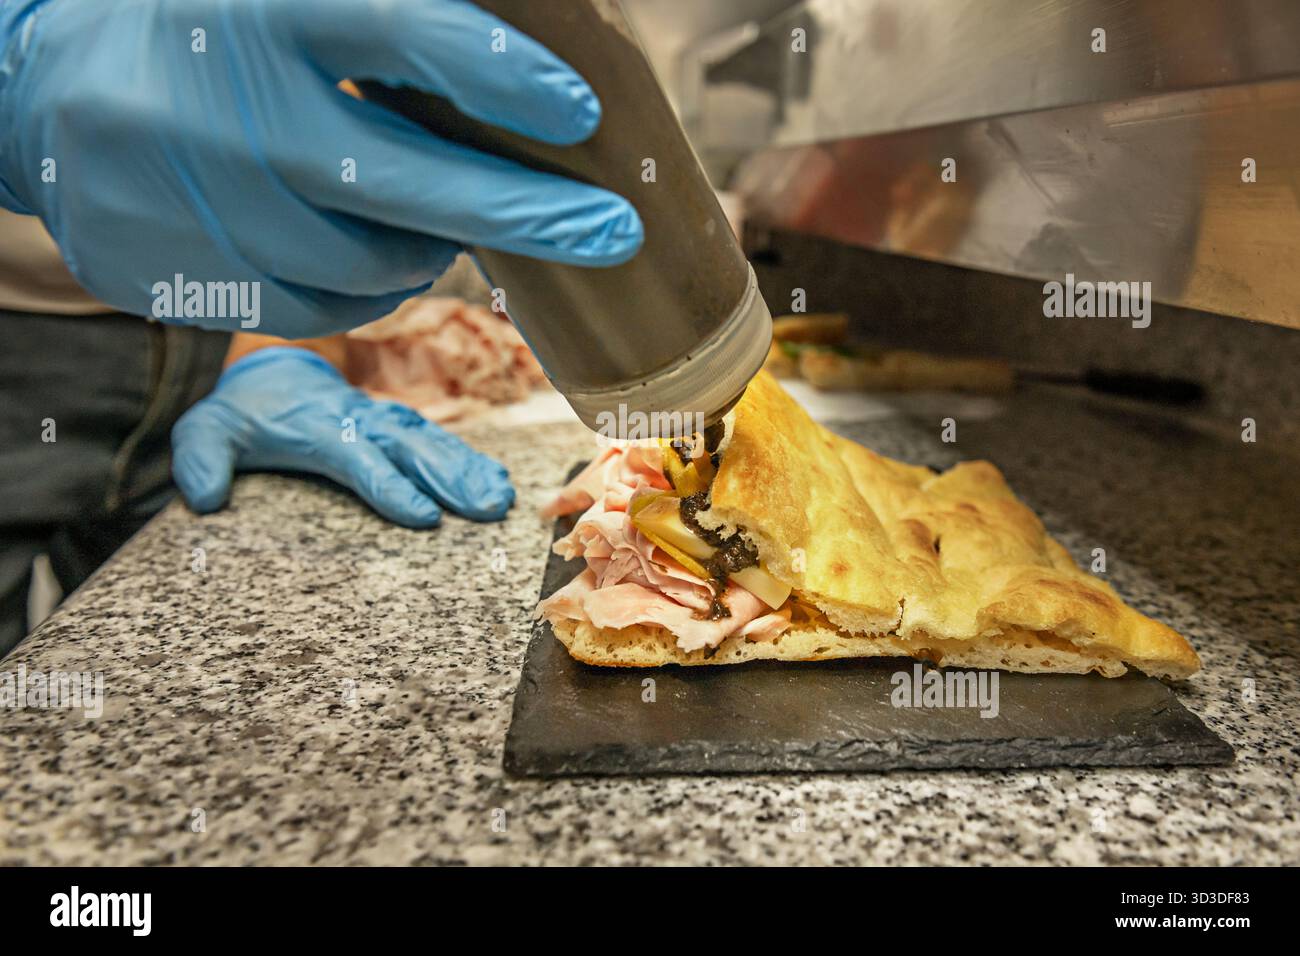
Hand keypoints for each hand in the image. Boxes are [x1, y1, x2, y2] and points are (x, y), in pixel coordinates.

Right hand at [0, 0, 641, 336]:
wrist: (47, 89)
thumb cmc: (211, 33)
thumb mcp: (294, 6)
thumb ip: (395, 31)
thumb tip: (531, 75)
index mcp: (263, 11)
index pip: (395, 29)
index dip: (492, 72)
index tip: (577, 111)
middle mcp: (221, 106)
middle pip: (396, 180)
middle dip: (522, 214)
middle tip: (609, 231)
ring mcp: (189, 199)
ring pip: (363, 264)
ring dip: (428, 250)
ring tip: (440, 219)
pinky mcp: (169, 272)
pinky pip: (314, 308)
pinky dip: (363, 287)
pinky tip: (364, 249)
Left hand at [171, 347, 513, 525]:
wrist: (273, 370)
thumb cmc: (242, 413)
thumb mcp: (206, 430)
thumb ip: (200, 460)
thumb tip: (205, 498)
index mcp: (318, 428)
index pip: (359, 459)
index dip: (390, 487)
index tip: (423, 516)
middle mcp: (359, 420)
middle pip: (411, 449)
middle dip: (451, 478)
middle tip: (485, 508)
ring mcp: (383, 420)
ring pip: (432, 443)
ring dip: (469, 470)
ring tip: (500, 499)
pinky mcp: (398, 425)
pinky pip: (439, 440)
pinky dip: (469, 459)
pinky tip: (497, 481)